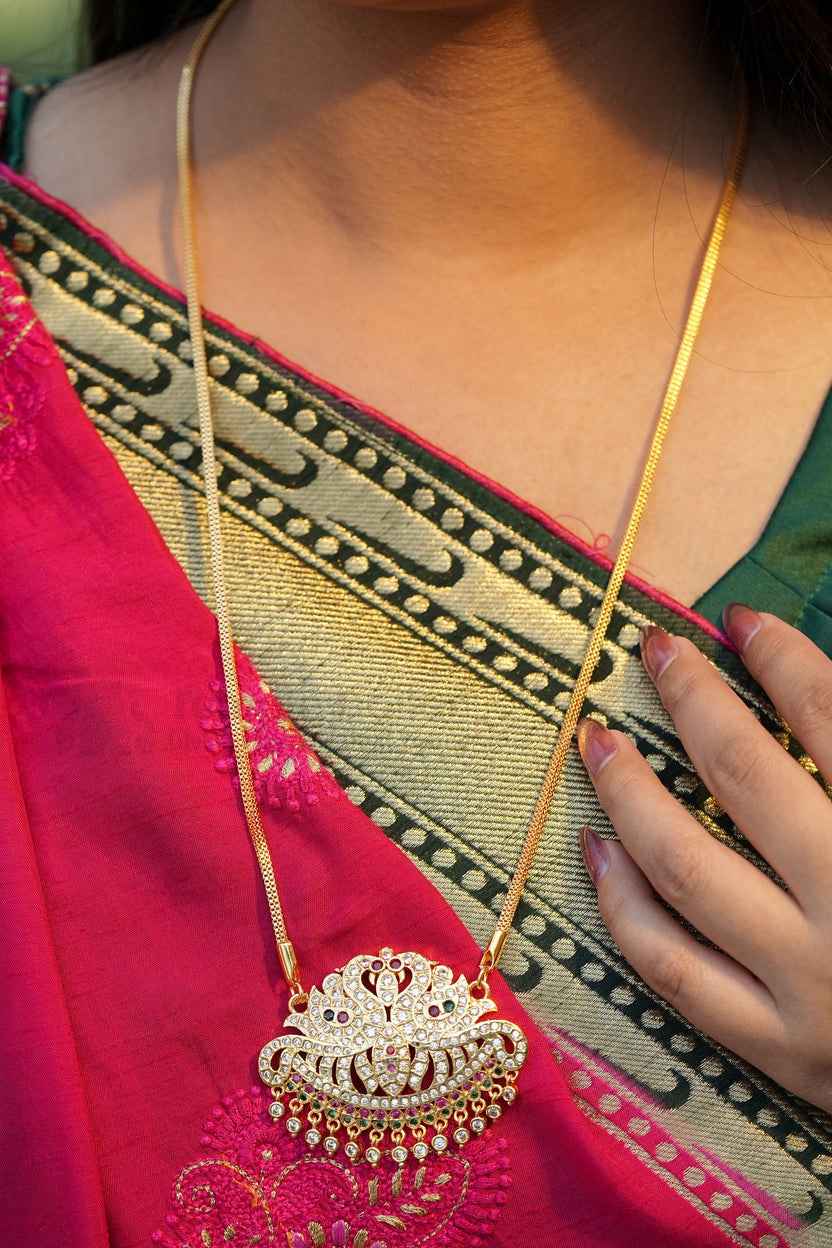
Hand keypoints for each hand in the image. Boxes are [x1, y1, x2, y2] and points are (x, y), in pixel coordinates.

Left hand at [576, 605, 831, 1112]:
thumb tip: (810, 686)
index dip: (785, 661)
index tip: (742, 621)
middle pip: (747, 780)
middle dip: (693, 700)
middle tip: (655, 649)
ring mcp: (810, 985)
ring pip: (688, 869)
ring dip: (631, 794)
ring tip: (596, 741)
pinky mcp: (779, 1048)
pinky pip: (673, 970)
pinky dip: (623, 906)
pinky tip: (595, 849)